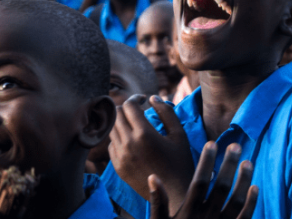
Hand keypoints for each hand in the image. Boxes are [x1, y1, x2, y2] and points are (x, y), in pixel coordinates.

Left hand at [109, 95, 194, 215]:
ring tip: (135, 123)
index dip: (136, 98)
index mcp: (144, 134)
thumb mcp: (179, 134)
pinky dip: (119, 137)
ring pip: (111, 128)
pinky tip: (132, 139)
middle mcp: (128, 144)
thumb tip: (152, 97)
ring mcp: (120, 157)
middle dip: (127, 108)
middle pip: (116, 114)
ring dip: (122, 121)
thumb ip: (166, 112)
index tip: (144, 99)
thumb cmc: (180, 162)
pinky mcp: (117, 167)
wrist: (173, 193)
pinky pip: (111, 144)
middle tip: (138, 109)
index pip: (129, 105)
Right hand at [149, 142, 258, 218]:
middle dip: (228, 164)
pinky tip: (255, 187)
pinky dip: (251, 203)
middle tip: (235, 145)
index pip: (200, 181)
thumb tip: (153, 176)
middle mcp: (207, 218)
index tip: (211, 143)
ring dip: (243, 180)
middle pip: (221, 186)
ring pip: (236, 200)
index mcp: (189, 213)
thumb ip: (158, 202)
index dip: (206, 161)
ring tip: (248, 161)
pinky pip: (245, 218)